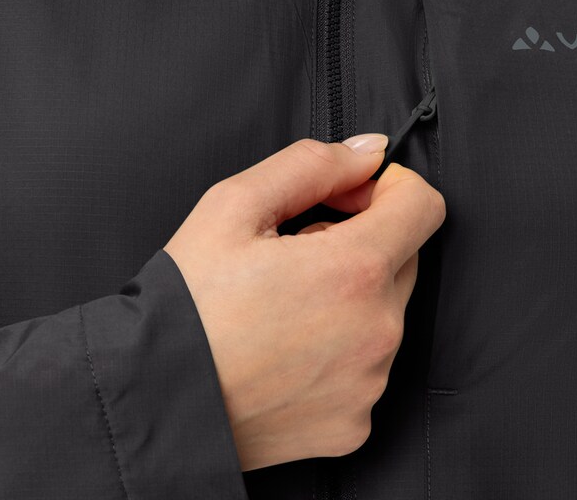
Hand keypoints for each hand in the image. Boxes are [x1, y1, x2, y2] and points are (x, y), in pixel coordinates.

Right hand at [163, 136, 445, 471]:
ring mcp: (369, 383)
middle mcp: (376, 331)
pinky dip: (340, 349)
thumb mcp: (234, 205)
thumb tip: (369, 152)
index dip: (386, 187)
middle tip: (296, 252)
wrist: (153, 400)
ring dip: (350, 296)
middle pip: (405, 256)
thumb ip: (312, 164)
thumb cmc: (187, 304)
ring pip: (385, 311)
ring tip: (283, 304)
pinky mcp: (355, 424)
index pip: (423, 205)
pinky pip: (368, 366)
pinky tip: (286, 348)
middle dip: (362, 240)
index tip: (346, 197)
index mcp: (354, 270)